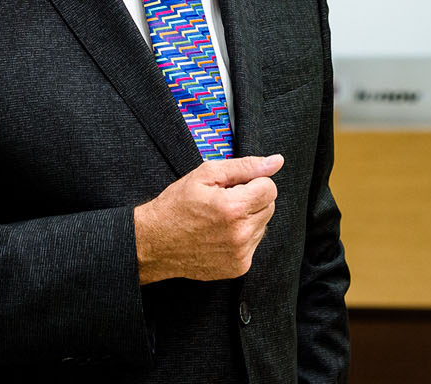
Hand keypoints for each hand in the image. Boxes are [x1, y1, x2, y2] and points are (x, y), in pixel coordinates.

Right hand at [134, 154, 283, 284]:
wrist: (155, 243)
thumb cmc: (176, 206)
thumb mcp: (206, 175)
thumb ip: (245, 166)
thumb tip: (276, 161)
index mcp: (234, 208)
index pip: (269, 187)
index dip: (251, 182)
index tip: (232, 187)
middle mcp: (240, 234)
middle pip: (269, 206)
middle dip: (251, 199)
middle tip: (223, 201)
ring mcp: (241, 254)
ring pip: (263, 225)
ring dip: (248, 219)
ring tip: (220, 219)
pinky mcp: (239, 268)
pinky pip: (254, 244)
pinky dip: (242, 237)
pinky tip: (220, 234)